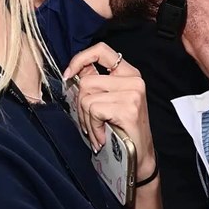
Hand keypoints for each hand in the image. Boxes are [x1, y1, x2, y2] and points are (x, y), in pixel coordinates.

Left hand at [63, 43, 155, 178]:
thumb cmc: (121, 132)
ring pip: (87, 97)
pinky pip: (93, 110)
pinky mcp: (128, 106)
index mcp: (128, 73)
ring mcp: (132, 92)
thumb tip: (72, 75)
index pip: (101, 50)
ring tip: (98, 131)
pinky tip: (103, 136)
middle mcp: (133, 79)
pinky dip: (93, 127)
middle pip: (87, 81)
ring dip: (86, 119)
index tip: (69, 75)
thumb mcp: (109, 102)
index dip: (80, 59)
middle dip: (80, 106)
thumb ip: (95, 85)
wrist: (139, 157)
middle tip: (90, 122)